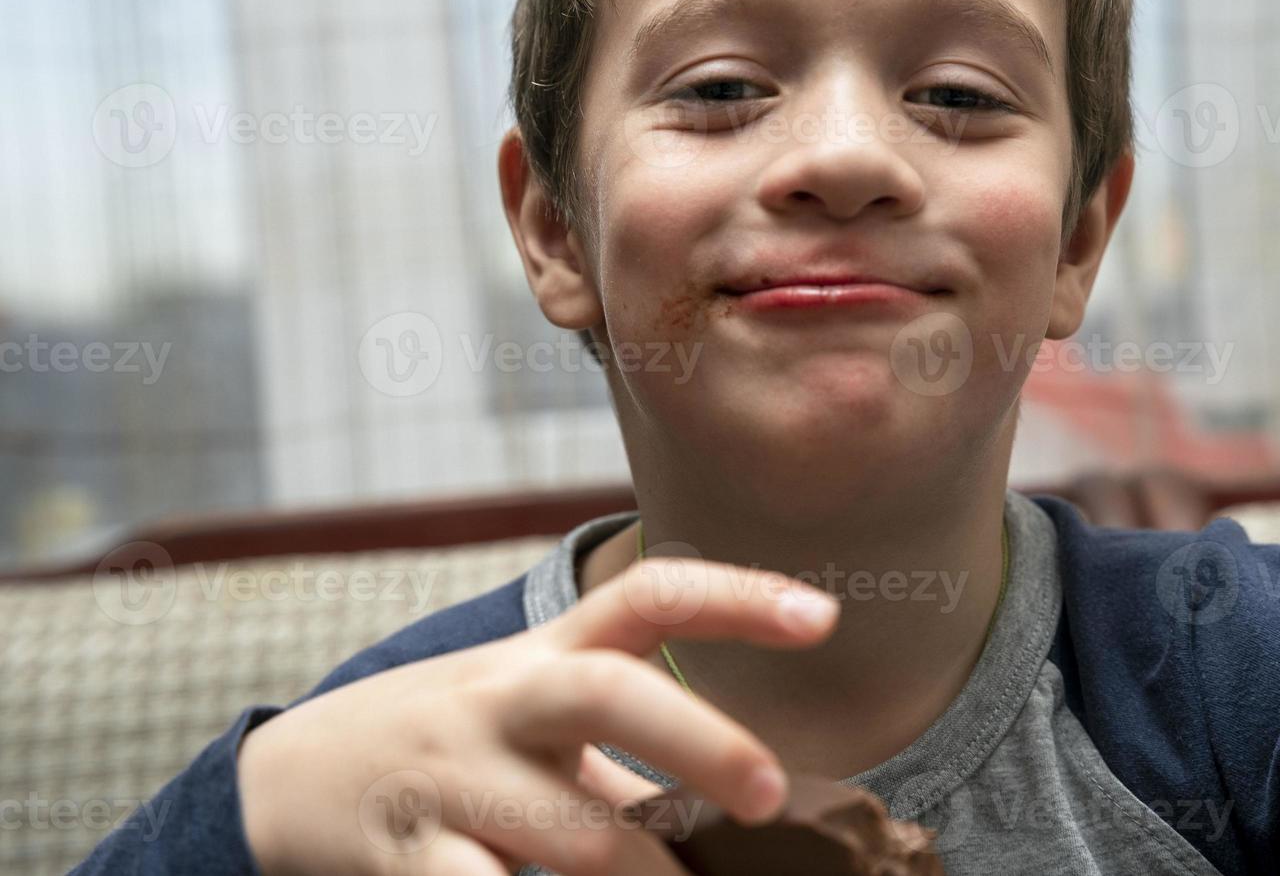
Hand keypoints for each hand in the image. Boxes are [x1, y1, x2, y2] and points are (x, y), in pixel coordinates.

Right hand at [236, 556, 840, 874]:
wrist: (289, 779)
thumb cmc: (455, 746)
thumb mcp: (532, 719)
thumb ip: (624, 756)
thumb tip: (745, 811)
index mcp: (544, 655)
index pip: (647, 598)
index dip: (735, 598)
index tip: (822, 618)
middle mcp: (501, 700)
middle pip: (606, 692)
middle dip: (697, 738)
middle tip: (770, 795)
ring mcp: (451, 779)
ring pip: (570, 833)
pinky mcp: (405, 861)